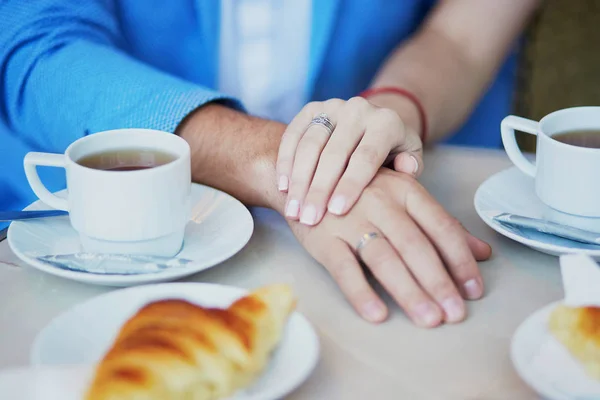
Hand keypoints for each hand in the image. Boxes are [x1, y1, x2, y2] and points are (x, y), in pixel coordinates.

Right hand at [277, 97, 422, 226]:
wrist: (373, 125)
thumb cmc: (392, 153)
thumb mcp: (409, 158)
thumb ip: (410, 167)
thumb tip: (405, 169)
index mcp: (386, 122)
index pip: (366, 156)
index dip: (350, 184)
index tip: (337, 211)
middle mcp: (358, 109)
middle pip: (334, 153)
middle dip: (319, 189)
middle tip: (309, 219)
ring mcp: (332, 107)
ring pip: (310, 145)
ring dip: (299, 180)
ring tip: (293, 211)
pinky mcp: (311, 109)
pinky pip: (293, 135)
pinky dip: (285, 162)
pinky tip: (283, 187)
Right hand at [288, 168, 490, 326]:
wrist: (304, 179)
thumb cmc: (359, 192)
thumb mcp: (402, 198)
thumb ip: (440, 225)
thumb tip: (483, 252)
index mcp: (404, 190)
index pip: (440, 226)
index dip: (460, 259)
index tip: (473, 291)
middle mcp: (380, 202)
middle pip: (414, 245)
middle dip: (438, 281)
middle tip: (454, 314)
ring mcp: (349, 219)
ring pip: (383, 257)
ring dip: (407, 290)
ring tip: (428, 319)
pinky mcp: (322, 237)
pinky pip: (343, 267)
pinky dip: (360, 291)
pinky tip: (377, 314)